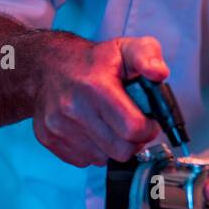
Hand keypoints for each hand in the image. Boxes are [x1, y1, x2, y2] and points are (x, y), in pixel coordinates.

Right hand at [30, 34, 167, 166]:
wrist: (49, 66)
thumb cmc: (93, 61)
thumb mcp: (127, 48)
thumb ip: (148, 56)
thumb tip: (158, 73)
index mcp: (96, 86)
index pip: (132, 128)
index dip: (148, 128)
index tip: (149, 121)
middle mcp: (74, 109)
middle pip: (121, 150)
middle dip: (134, 140)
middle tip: (133, 124)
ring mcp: (59, 127)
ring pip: (103, 159)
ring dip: (113, 146)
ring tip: (111, 123)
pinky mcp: (50, 139)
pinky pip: (85, 161)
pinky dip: (95, 149)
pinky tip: (94, 129)